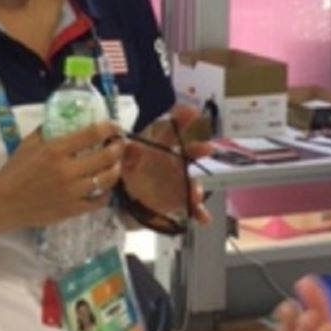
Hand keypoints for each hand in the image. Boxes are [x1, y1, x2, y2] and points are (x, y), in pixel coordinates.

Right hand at [0, 122, 125, 230]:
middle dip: (118, 148)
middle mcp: (67, 170)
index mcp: (55, 150)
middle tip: (120, 144)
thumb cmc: (14, 171)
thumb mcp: (28, 144)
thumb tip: (66, 118)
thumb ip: (48, 130)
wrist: (2, 203)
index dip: (109, 128)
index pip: (92, 134)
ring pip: (106, 179)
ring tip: (116, 165)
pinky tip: (104, 188)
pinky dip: (105, 194)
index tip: (115, 127)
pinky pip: (98, 201)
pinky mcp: (72, 209)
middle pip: (106, 157)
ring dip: (115, 170)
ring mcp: (71, 192)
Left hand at [120, 104, 212, 223]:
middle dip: (198, 150)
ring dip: (196, 188)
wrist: (128, 201)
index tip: (192, 111)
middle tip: (208, 148)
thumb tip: (126, 144)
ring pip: (191, 182)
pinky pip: (191, 207)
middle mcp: (173, 162)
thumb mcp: (122, 162)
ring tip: (195, 195)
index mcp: (158, 149)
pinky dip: (198, 212)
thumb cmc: (127, 175)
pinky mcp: (180, 200)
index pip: (170, 131)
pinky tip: (204, 218)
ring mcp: (178, 182)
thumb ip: (125, 153)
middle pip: (188, 154)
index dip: (180, 120)